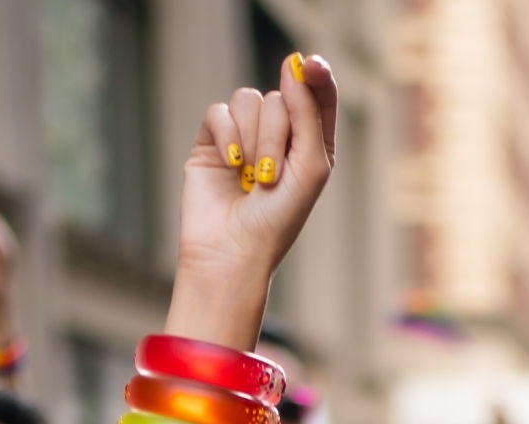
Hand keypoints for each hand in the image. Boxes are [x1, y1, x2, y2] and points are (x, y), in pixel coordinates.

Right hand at [170, 54, 336, 325]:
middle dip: (276, 136)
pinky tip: (230, 167)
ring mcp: (243, 137)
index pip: (315, 94)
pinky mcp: (212, 141)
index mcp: (309, 144)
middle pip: (279, 98)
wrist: (231, 253)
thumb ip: (309, 115)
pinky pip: (219, 112)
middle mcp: (278, 137)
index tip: (309, 65)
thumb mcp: (310, 168)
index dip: (314, 75)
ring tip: (250, 179)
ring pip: (249, 101)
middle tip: (270, 178)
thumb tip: (293, 65)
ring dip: (252, 141)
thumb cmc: (277, 221)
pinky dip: (227, 138)